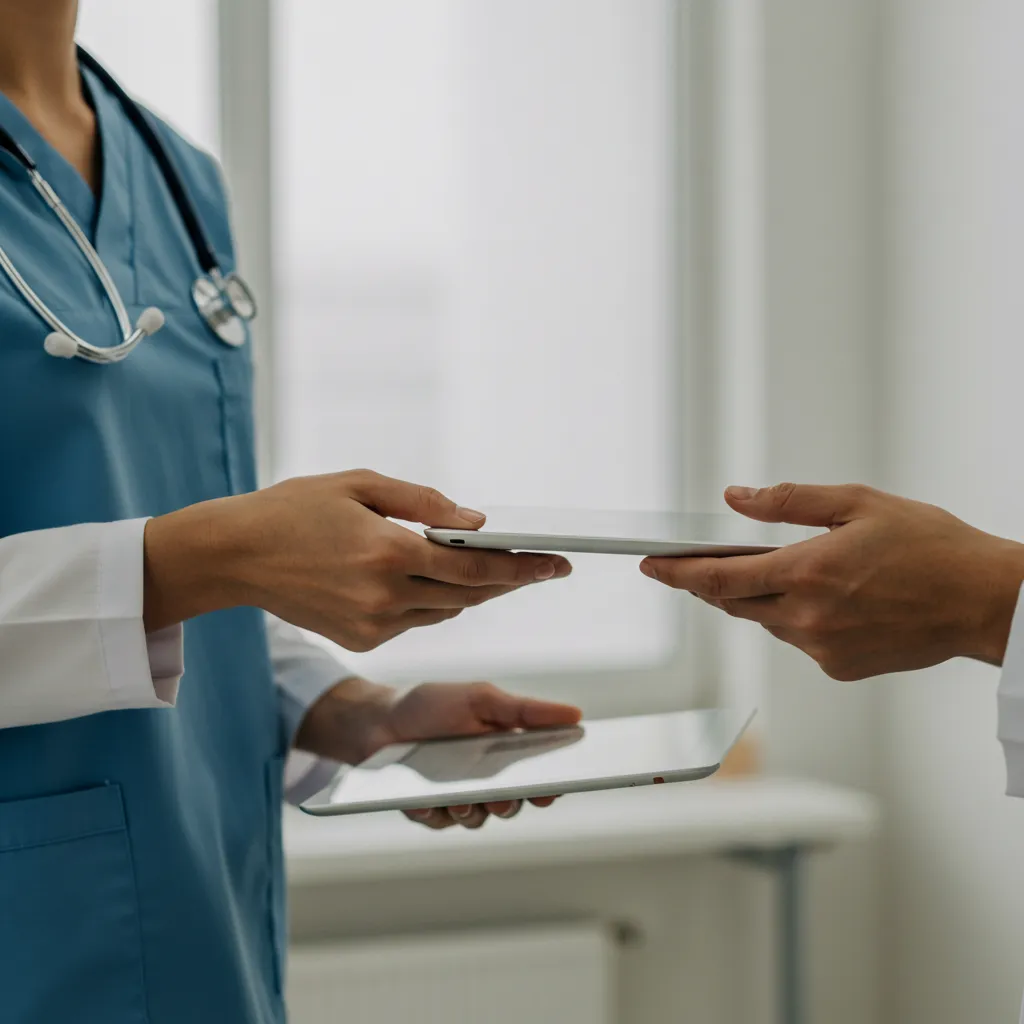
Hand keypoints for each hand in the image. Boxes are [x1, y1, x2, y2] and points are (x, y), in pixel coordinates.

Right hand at [143, 470, 570, 648]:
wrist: (236, 555)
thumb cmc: (295, 508)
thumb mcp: (361, 484)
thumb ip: (425, 503)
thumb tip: (474, 524)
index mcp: (388, 552)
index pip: (476, 569)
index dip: (523, 568)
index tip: (558, 564)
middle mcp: (385, 597)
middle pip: (469, 596)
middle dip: (507, 581)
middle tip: (537, 565)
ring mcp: (372, 625)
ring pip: (445, 612)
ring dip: (471, 592)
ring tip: (495, 570)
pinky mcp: (360, 640)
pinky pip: (415, 622)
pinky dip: (432, 602)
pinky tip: (436, 581)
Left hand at [299, 679, 580, 830]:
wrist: (375, 720)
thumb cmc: (431, 704)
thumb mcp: (480, 699)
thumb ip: (526, 711)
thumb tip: (575, 715)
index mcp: (504, 751)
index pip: (538, 775)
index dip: (550, 785)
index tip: (553, 789)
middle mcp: (485, 780)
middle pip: (512, 803)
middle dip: (510, 803)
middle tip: (503, 798)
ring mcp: (457, 798)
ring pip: (477, 819)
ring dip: (472, 810)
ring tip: (459, 798)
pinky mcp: (428, 811)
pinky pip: (439, 822)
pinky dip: (433, 812)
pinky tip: (424, 801)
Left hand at [640, 483, 1023, 679]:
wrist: (983, 602)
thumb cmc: (930, 549)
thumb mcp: (858, 504)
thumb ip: (789, 501)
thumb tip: (737, 498)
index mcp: (808, 572)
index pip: (718, 577)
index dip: (677, 572)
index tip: (651, 564)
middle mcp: (807, 618)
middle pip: (732, 602)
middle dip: (710, 582)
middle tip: (695, 563)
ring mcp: (822, 649)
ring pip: (765, 621)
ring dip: (760, 597)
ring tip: (787, 569)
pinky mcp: (838, 668)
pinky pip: (797, 639)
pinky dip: (794, 617)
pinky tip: (826, 598)